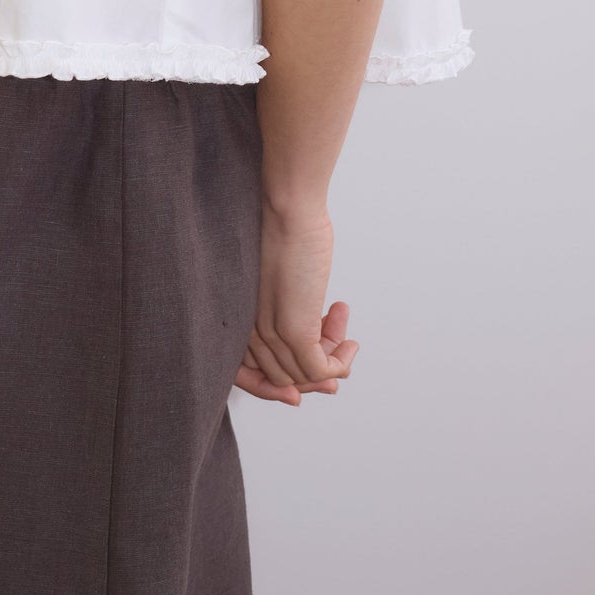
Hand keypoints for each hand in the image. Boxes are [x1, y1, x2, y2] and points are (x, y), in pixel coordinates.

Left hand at [233, 205, 359, 405]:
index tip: (316, 369)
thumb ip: (293, 309)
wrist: (289, 213)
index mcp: (244, 322)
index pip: (257, 373)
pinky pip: (320, 370)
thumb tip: (316, 333)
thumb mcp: (286, 284)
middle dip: (315, 371)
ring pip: (304, 377)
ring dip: (333, 360)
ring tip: (344, 328)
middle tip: (340, 345)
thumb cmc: (289, 238)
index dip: (286, 381)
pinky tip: (350, 342)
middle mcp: (254, 333)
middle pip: (285, 379)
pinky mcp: (296, 332)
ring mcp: (274, 335)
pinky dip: (340, 365)